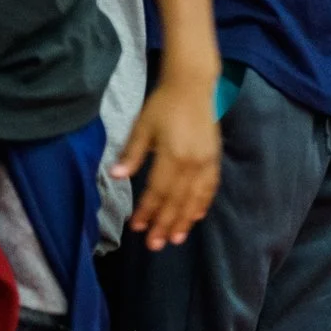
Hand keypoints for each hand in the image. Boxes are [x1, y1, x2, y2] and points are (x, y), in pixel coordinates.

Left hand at [112, 80, 220, 250]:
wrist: (195, 85)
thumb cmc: (164, 104)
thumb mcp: (143, 126)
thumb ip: (132, 153)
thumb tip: (116, 176)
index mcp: (173, 155)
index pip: (157, 191)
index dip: (147, 211)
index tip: (136, 228)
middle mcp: (192, 162)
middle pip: (177, 200)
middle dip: (165, 223)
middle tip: (155, 245)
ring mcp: (206, 161)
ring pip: (196, 197)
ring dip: (185, 219)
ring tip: (176, 238)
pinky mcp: (214, 157)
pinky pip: (210, 185)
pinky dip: (204, 202)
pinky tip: (197, 214)